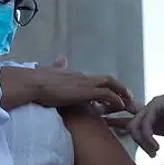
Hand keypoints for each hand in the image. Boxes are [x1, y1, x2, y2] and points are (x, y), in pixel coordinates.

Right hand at [0, 65, 138, 113]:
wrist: (33, 83)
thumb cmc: (38, 81)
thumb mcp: (50, 72)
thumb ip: (57, 67)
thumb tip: (61, 58)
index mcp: (76, 76)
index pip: (97, 79)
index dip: (108, 85)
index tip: (115, 93)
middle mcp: (83, 77)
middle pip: (108, 79)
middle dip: (120, 88)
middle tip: (129, 98)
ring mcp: (85, 83)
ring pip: (111, 84)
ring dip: (122, 94)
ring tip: (130, 104)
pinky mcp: (85, 91)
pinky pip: (106, 94)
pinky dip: (116, 99)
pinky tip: (120, 106)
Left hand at [115, 85, 163, 164]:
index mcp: (155, 124)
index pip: (132, 128)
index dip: (122, 134)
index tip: (128, 151)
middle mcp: (151, 115)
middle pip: (129, 128)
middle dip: (137, 144)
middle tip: (154, 155)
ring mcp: (153, 109)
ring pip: (134, 126)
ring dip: (142, 142)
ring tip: (155, 152)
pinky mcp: (158, 104)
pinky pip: (145, 122)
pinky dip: (148, 137)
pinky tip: (157, 146)